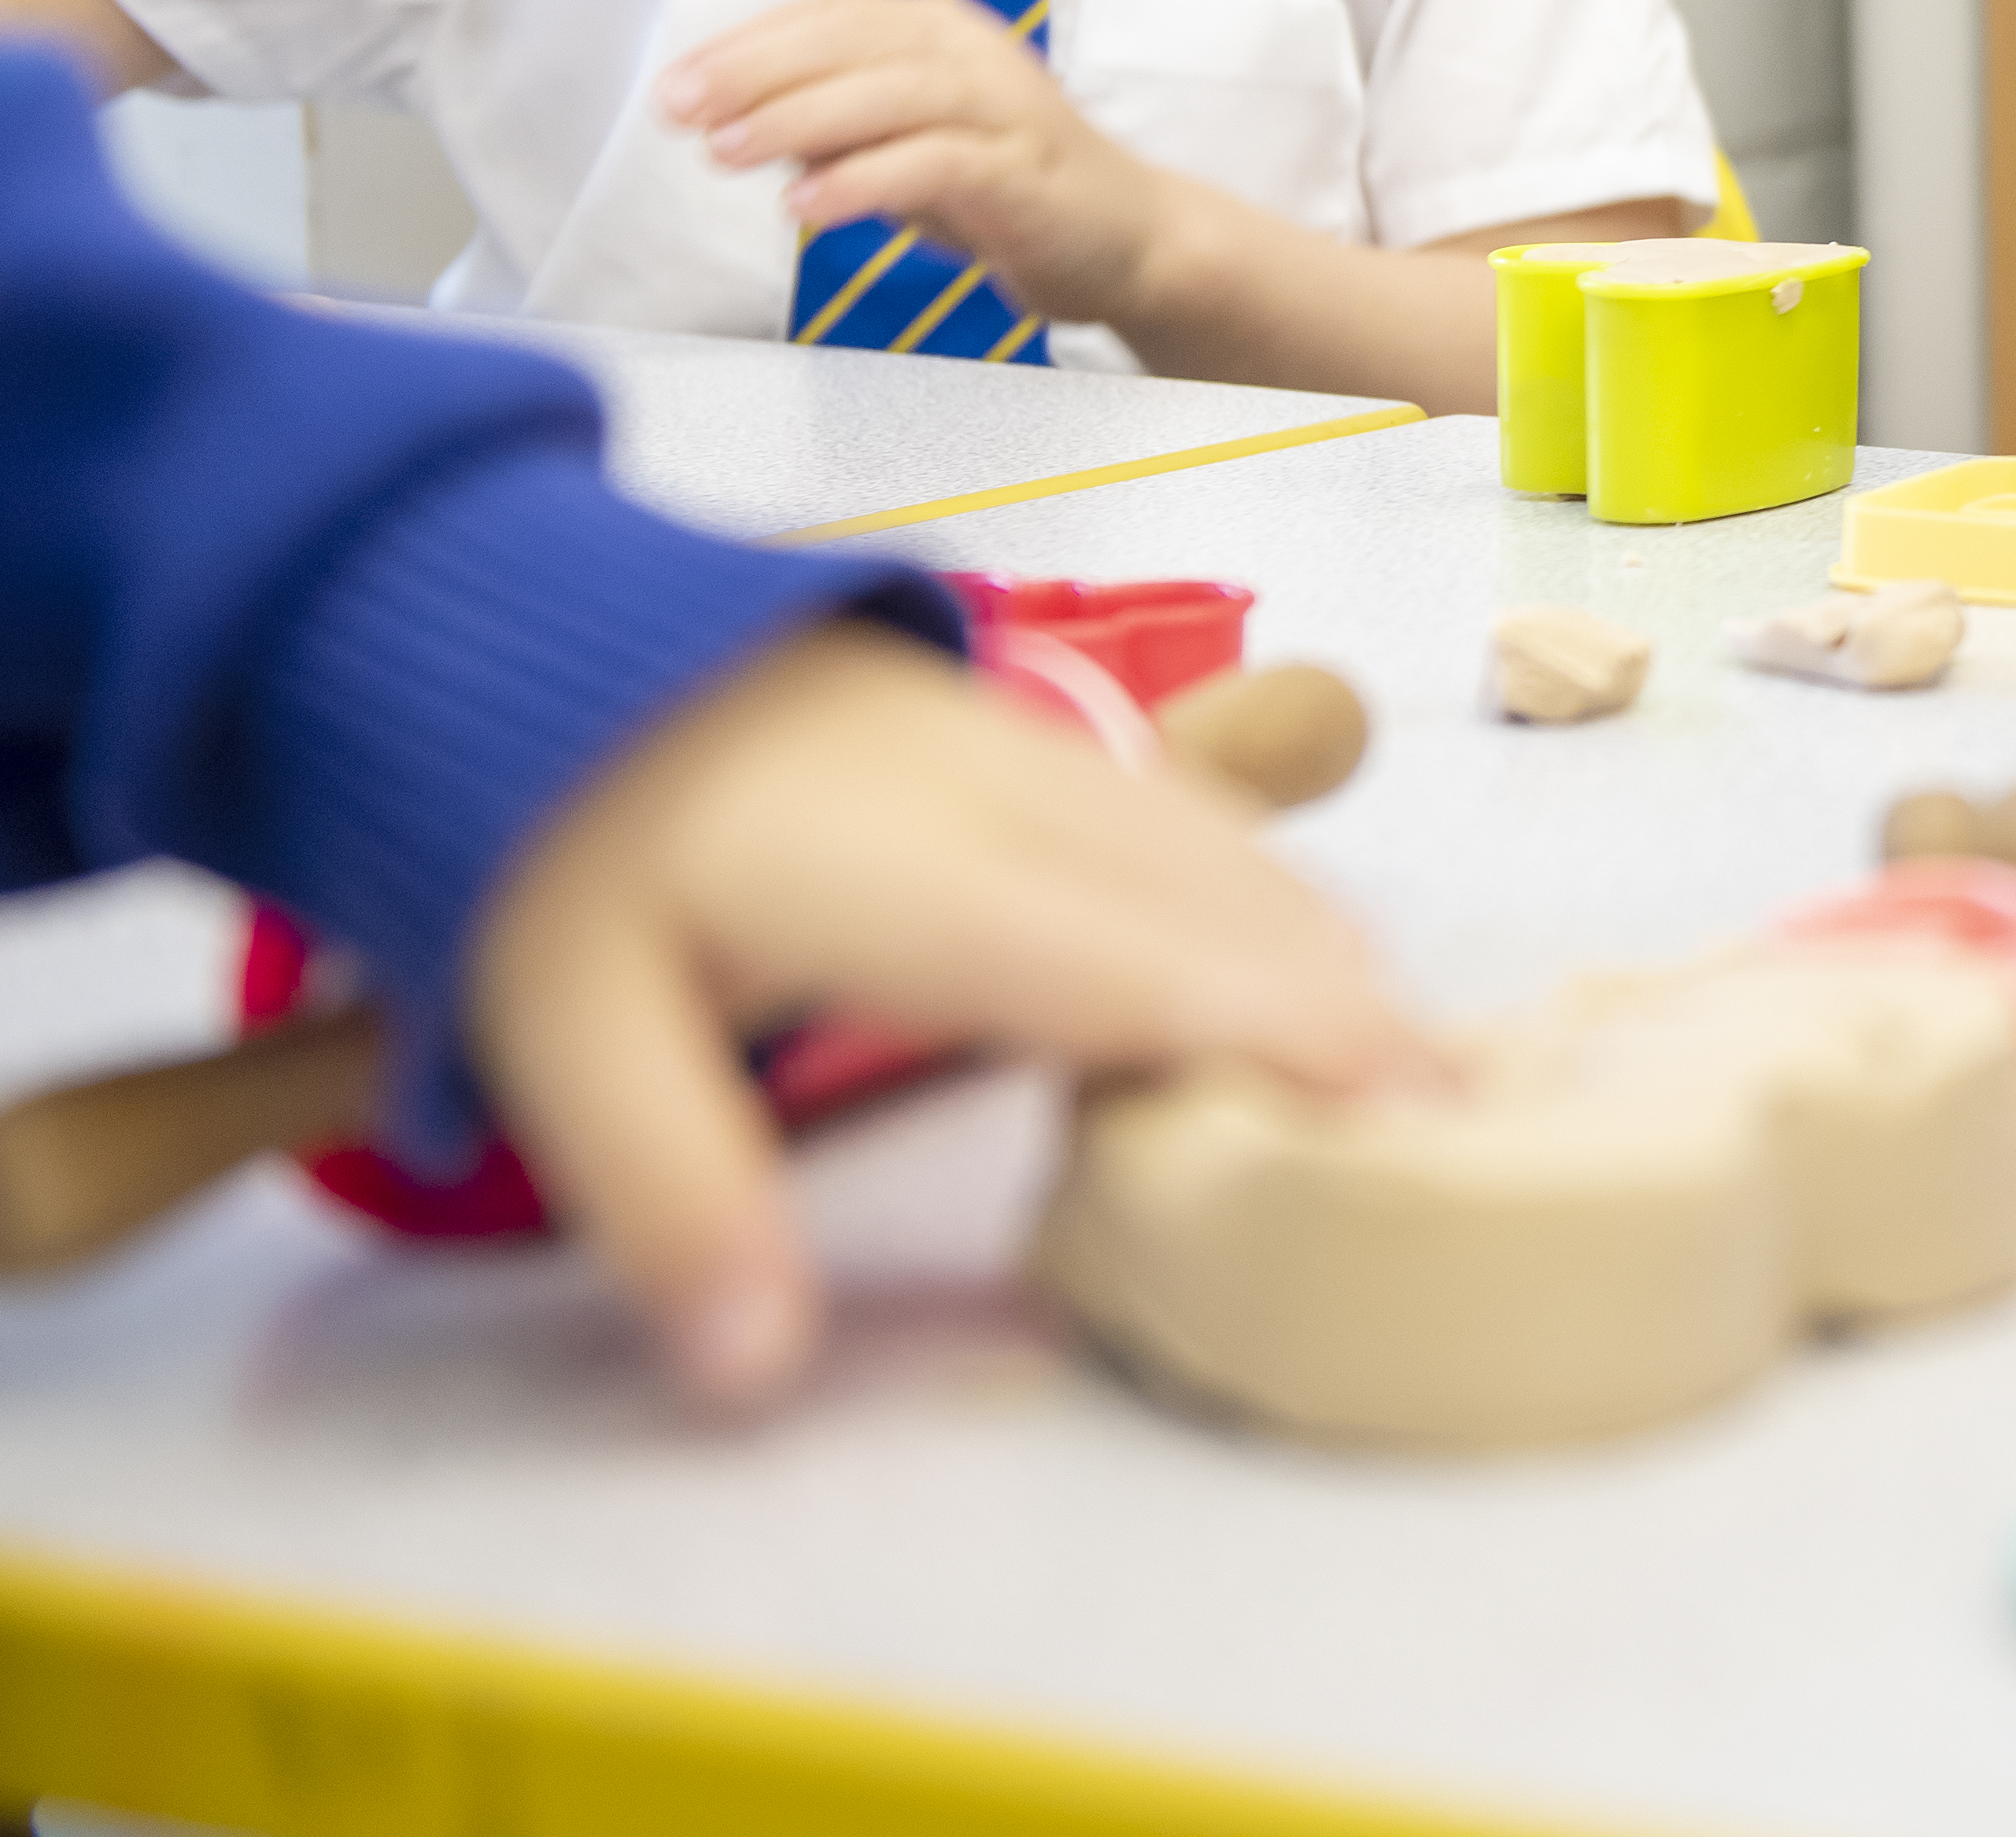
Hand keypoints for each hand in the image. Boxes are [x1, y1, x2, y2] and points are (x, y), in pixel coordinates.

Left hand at [465, 621, 1429, 1405]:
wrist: (553, 642)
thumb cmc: (565, 848)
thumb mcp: (563, 1031)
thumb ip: (673, 1195)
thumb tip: (750, 1373)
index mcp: (907, 879)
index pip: (1129, 965)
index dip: (1274, 1030)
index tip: (1401, 1105)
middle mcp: (1005, 802)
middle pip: (1216, 904)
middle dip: (1348, 1006)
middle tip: (1462, 1120)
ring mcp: (1032, 754)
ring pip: (1222, 852)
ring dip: (1326, 952)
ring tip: (1413, 1061)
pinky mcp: (1038, 742)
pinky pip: (1193, 821)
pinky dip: (1274, 898)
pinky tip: (1303, 960)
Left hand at [664, 0, 1183, 327]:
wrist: (1129, 238)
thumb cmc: (1006, 185)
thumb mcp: (905, 143)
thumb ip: (835, 125)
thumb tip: (739, 121)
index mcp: (939, 30)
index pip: (829, 17)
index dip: (746, 45)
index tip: (678, 84)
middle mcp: (973, 53)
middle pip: (852, 43)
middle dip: (754, 74)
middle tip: (682, 111)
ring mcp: (1006, 109)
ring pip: (891, 94)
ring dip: (799, 119)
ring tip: (726, 152)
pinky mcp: (1025, 172)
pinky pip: (935, 163)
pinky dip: (864, 179)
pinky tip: (805, 203)